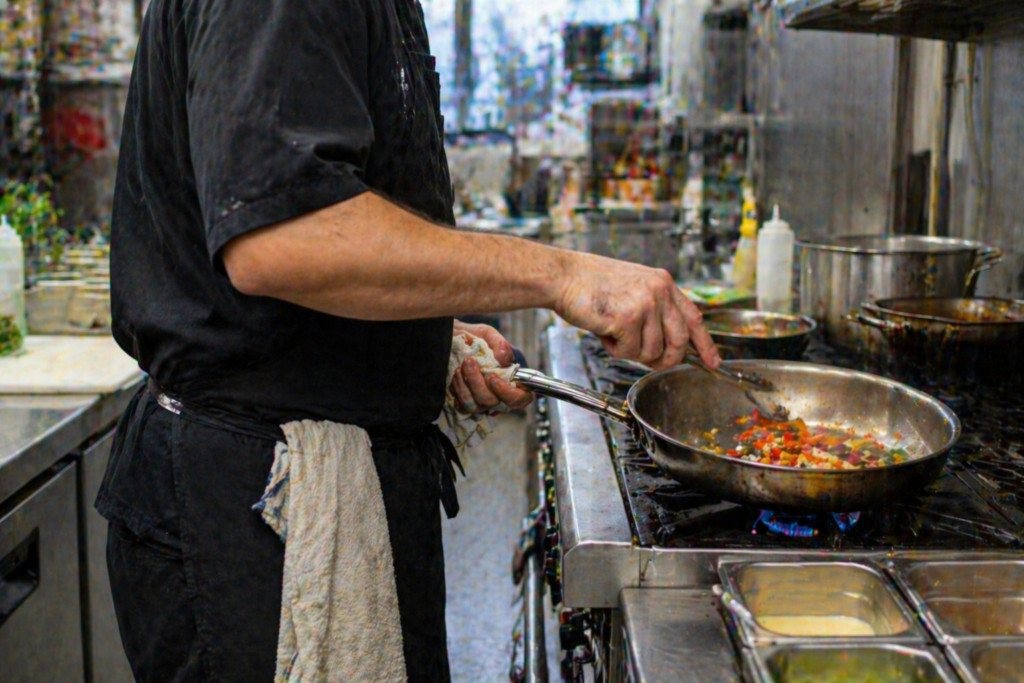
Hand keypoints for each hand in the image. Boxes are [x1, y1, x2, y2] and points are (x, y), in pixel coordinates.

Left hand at [450, 322, 533, 413]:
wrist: (454, 339)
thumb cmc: (476, 338)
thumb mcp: (490, 335)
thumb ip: (500, 344)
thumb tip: (504, 359)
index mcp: (513, 379)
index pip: (521, 398)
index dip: (509, 394)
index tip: (493, 378)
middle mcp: (499, 394)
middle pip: (493, 403)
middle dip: (478, 384)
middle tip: (469, 362)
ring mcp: (482, 400)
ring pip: (476, 407)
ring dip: (465, 388)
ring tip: (459, 368)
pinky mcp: (467, 401)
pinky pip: (462, 407)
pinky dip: (457, 391)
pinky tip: (456, 377)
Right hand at [555, 253, 719, 370]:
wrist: (564, 276)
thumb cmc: (591, 284)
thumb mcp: (633, 288)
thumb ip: (654, 311)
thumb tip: (663, 349)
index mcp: (663, 283)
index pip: (694, 318)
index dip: (705, 344)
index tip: (713, 362)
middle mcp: (659, 292)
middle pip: (679, 341)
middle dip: (666, 359)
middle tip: (652, 362)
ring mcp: (645, 305)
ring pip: (652, 352)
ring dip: (631, 351)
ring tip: (613, 332)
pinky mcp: (628, 319)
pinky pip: (630, 352)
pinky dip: (615, 349)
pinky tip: (604, 331)